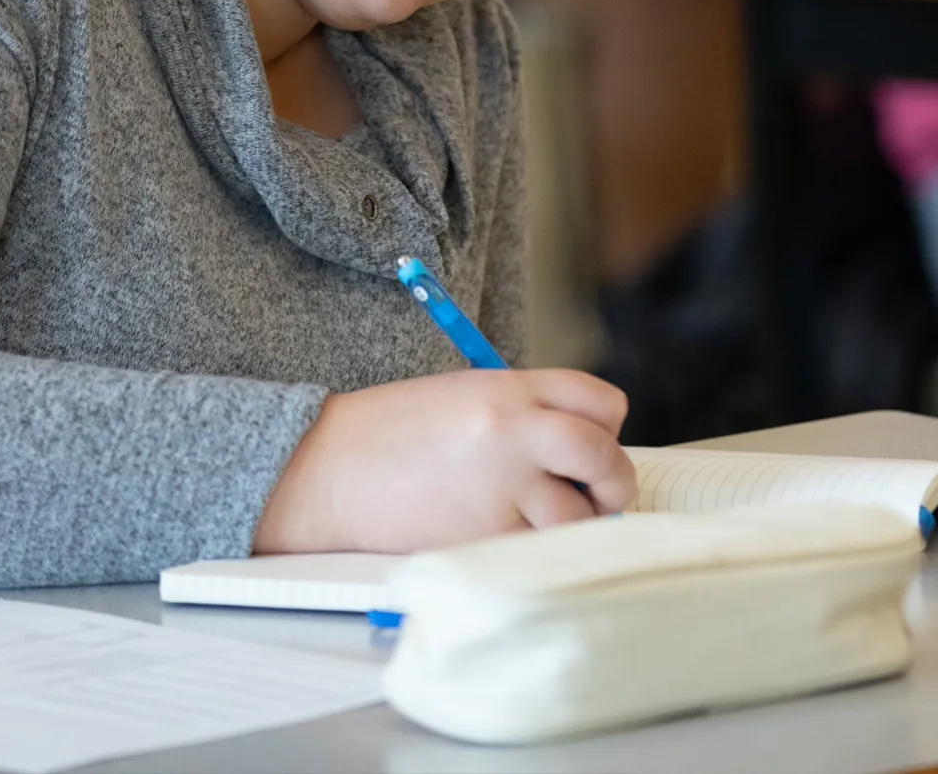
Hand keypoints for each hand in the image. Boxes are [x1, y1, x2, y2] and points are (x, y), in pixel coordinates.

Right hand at [253, 368, 635, 553]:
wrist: (327, 468)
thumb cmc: (391, 433)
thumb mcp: (465, 398)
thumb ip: (524, 416)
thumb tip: (578, 455)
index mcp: (510, 388)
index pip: (601, 402)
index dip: (605, 427)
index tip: (590, 446)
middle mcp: (514, 432)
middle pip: (605, 458)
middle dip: (611, 483)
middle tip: (594, 495)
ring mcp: (501, 487)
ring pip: (578, 518)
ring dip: (570, 526)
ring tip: (535, 520)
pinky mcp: (482, 536)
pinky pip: (535, 549)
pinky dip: (530, 549)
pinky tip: (499, 536)